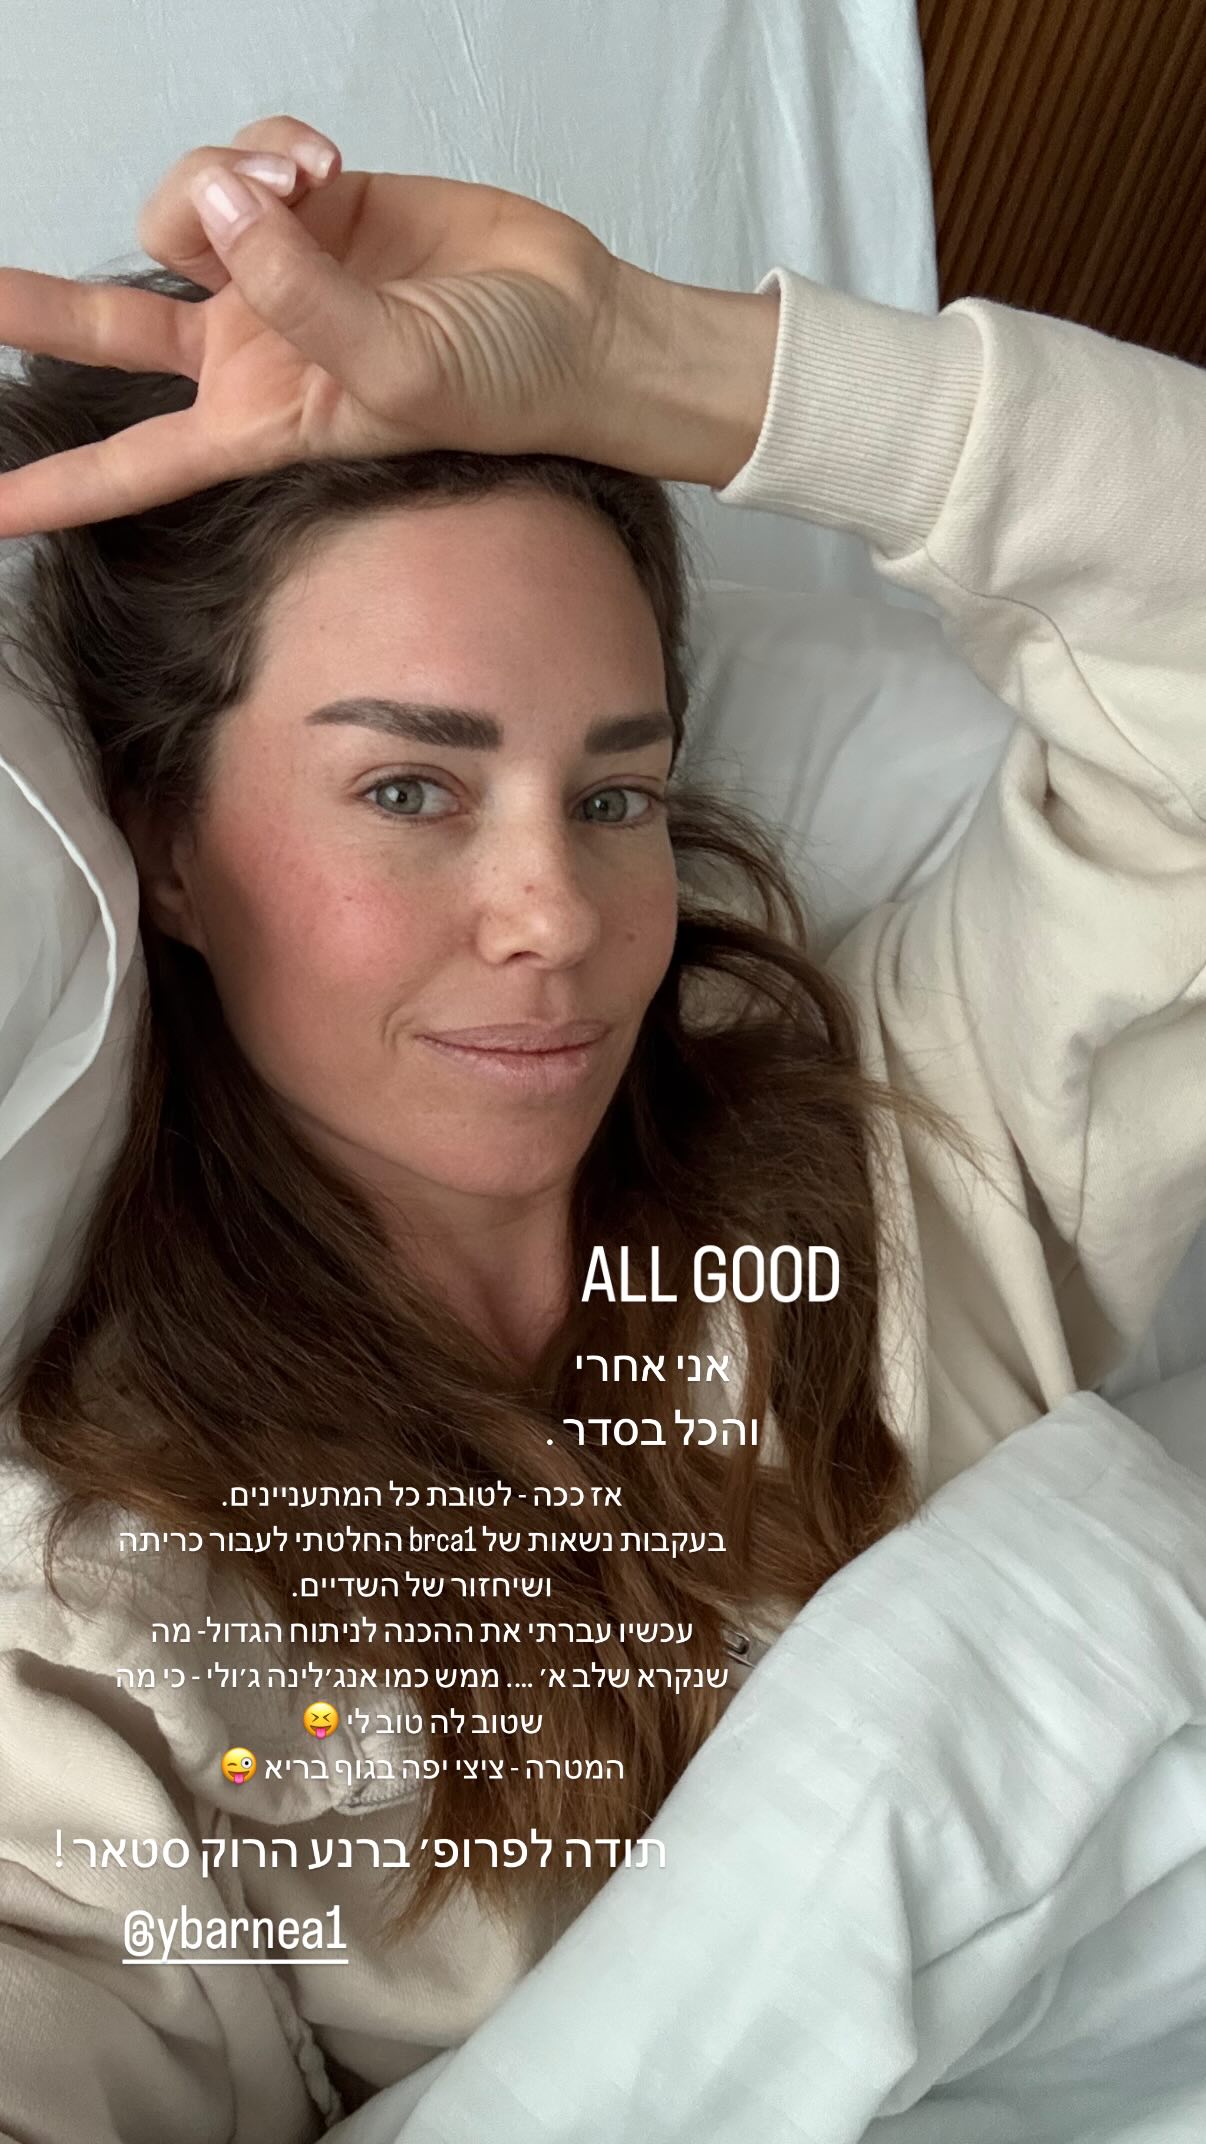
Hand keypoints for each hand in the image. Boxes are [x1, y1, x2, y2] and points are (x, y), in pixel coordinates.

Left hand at [0, 112, 647, 535]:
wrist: (577, 325)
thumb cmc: (507, 387)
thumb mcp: (398, 370)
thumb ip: (302, 294)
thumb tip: (225, 201)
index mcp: (259, 423)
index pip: (132, 464)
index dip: (52, 487)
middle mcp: (249, 350)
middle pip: (104, 326)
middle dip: (30, 302)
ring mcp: (274, 271)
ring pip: (179, 207)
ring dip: (225, 179)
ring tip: (309, 187)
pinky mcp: (312, 204)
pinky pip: (246, 154)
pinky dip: (273, 147)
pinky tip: (327, 166)